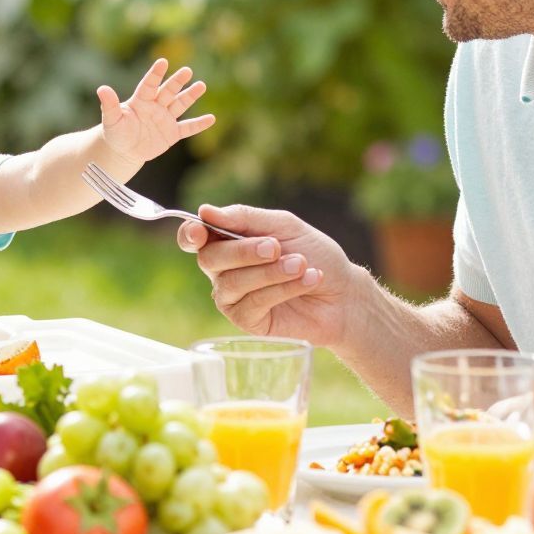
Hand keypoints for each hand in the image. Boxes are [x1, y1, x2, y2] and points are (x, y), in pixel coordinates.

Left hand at [97, 58, 214, 163]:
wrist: (124, 150)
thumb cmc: (115, 132)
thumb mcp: (111, 120)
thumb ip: (109, 105)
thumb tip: (101, 88)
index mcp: (141, 100)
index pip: (149, 84)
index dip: (155, 74)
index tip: (163, 62)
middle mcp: (156, 106)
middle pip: (168, 91)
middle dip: (177, 81)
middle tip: (187, 71)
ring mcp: (165, 119)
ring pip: (180, 104)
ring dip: (190, 96)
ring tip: (201, 85)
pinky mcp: (172, 133)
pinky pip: (187, 128)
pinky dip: (198, 124)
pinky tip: (211, 118)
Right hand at [177, 203, 356, 346]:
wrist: (343, 292)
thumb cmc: (314, 254)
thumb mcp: (284, 226)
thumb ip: (245, 218)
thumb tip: (204, 211)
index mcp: (228, 241)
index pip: (194, 238)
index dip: (190, 234)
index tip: (201, 232)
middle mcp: (224, 270)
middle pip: (210, 258)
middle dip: (244, 251)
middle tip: (276, 247)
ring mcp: (233, 298)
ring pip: (232, 282)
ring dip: (270, 271)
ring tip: (301, 264)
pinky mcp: (247, 321)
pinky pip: (252, 303)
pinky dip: (282, 289)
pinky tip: (307, 280)